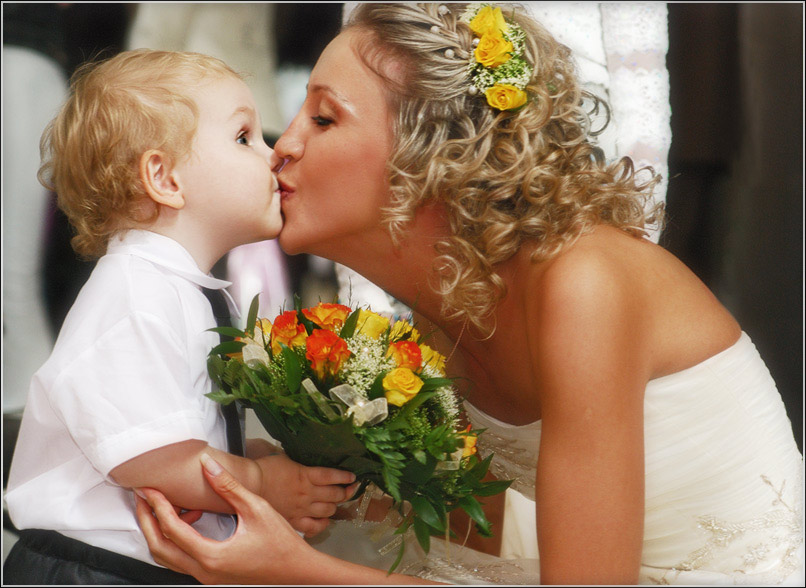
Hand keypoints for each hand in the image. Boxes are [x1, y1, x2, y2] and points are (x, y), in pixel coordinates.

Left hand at [135, 454, 318, 583]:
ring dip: (159, 533)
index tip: (150, 489)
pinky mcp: (212, 577)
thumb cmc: (282, 545)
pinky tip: (190, 520)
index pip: (172, 529)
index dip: (158, 506)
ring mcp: (207, 578)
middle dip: (147, 521)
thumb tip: (208, 466)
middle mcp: (204, 572)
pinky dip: (177, 541)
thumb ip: (229, 487)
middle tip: (142, 499)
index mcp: (212, 556)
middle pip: (159, 549)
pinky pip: (183, 560)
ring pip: (168, 558)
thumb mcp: (256, 509)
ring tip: (160, 507)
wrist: (297, 572)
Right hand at [254, 453, 358, 536]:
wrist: (249, 485)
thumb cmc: (266, 469)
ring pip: (327, 510)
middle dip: (346, 492)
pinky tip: (325, 521)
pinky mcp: (294, 520)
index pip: (332, 476)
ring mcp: (301, 508)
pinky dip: (322, 524)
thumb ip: (303, 463)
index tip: (352, 477)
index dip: (345, 477)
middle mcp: (307, 493)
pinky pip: (313, 527)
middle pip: (334, 494)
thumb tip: (312, 459)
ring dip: (336, 506)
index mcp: (306, 475)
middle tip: (350, 489)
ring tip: (338, 502)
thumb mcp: (288, 458)